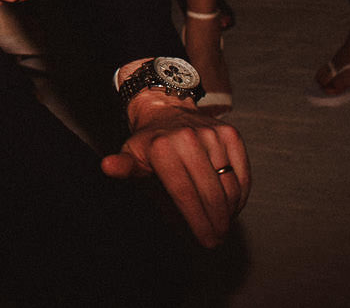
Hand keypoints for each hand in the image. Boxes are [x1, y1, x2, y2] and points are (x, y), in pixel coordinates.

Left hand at [101, 97, 249, 247]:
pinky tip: (232, 206)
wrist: (167, 109)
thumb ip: (123, 167)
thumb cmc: (149, 141)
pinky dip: (240, 194)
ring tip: (223, 224)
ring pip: (229, 185)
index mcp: (162, 147)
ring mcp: (212, 134)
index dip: (197, 221)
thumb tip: (107, 167)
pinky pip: (242, 173)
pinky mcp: (230, 134)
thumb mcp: (131, 154)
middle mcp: (188, 138)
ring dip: (229, 211)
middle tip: (216, 238)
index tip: (205, 241)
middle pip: (210, 193)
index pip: (184, 194)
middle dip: (216, 222)